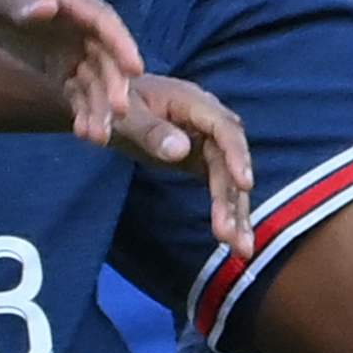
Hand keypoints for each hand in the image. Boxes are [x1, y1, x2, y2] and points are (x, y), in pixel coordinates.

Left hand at [0, 0, 146, 150]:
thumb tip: (48, 8)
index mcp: (74, 1)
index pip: (105, 23)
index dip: (122, 45)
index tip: (136, 70)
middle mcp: (82, 27)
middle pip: (106, 57)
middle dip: (114, 85)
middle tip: (118, 113)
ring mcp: (74, 49)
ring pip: (95, 81)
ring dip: (100, 107)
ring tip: (98, 137)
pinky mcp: (61, 67)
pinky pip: (77, 92)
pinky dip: (82, 111)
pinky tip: (84, 134)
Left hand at [112, 69, 255, 258]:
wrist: (108, 103)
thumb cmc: (115, 103)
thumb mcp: (125, 116)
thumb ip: (150, 131)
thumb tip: (182, 150)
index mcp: (192, 102)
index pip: (224, 128)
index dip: (236, 155)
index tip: (244, 184)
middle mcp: (208, 123)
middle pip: (229, 162)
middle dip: (234, 199)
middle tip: (233, 236)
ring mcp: (207, 143)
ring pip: (228, 180)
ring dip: (235, 213)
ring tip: (241, 250)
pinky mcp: (202, 160)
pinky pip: (219, 187)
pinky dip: (225, 212)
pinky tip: (232, 240)